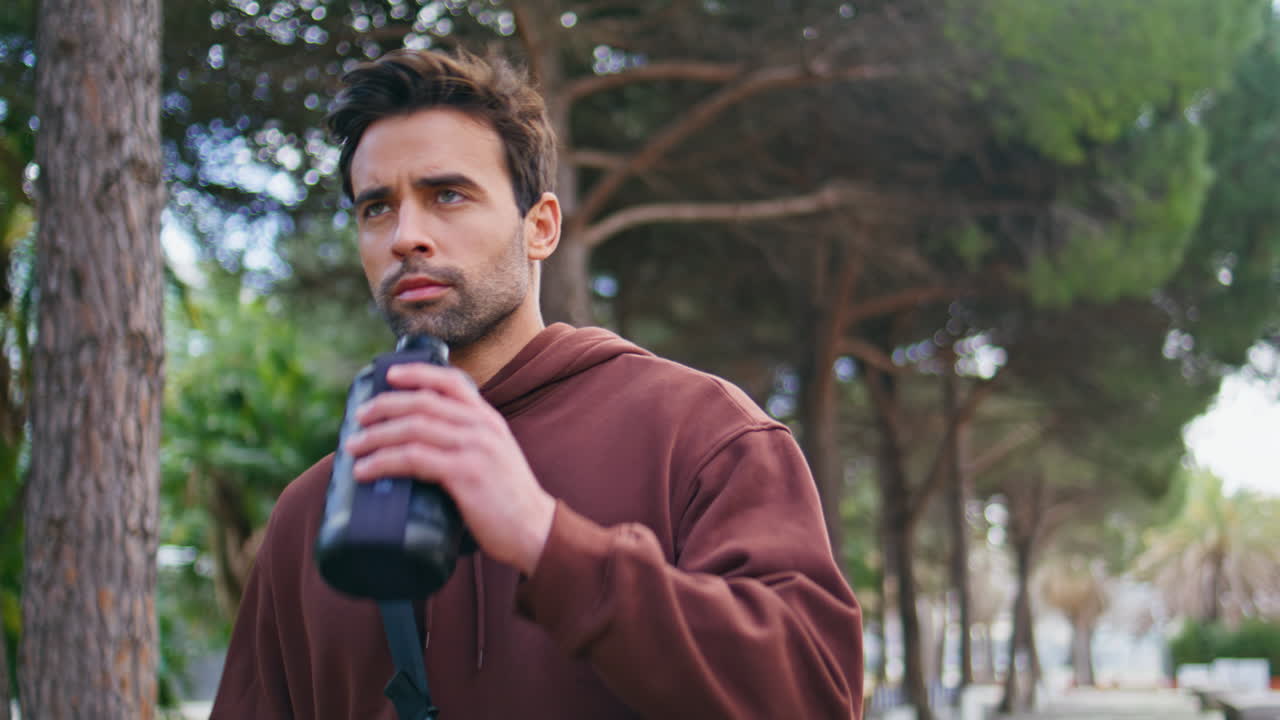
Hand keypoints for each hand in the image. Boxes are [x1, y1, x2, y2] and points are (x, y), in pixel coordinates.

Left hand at [343, 362, 555, 575]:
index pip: (451, 381)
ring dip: (376, 436)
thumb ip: (468, 443)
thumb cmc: (508, 500)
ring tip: (353, 447)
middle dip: (384, 406)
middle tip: (358, 418)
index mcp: (488, 419)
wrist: (535, 530)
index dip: (417, 373)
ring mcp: (474, 448)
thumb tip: (422, 447)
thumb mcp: (494, 457)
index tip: (389, 375)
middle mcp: (482, 427)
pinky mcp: (465, 474)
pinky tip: (366, 470)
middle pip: (423, 402)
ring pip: (413, 428)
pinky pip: (414, 459)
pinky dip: (383, 462)